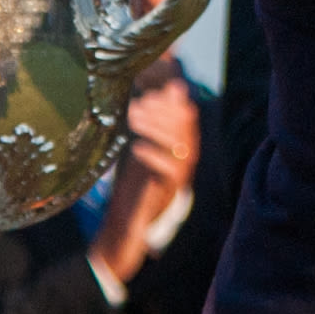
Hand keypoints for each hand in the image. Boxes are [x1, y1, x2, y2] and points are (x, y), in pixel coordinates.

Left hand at [92, 72, 202, 283]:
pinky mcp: (169, 192)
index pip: (186, 114)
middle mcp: (185, 157)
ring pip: (181, 144)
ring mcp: (180, 175)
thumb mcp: (143, 147)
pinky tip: (136, 146)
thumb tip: (168, 88)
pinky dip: (154, 155)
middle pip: (186, 126)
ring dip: (157, 127)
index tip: (150, 91)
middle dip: (162, 110)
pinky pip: (170, 170)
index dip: (171, 100)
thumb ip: (156, 120)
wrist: (128, 226)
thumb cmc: (135, 182)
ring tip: (134, 117)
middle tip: (138, 103)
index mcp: (181, 144)